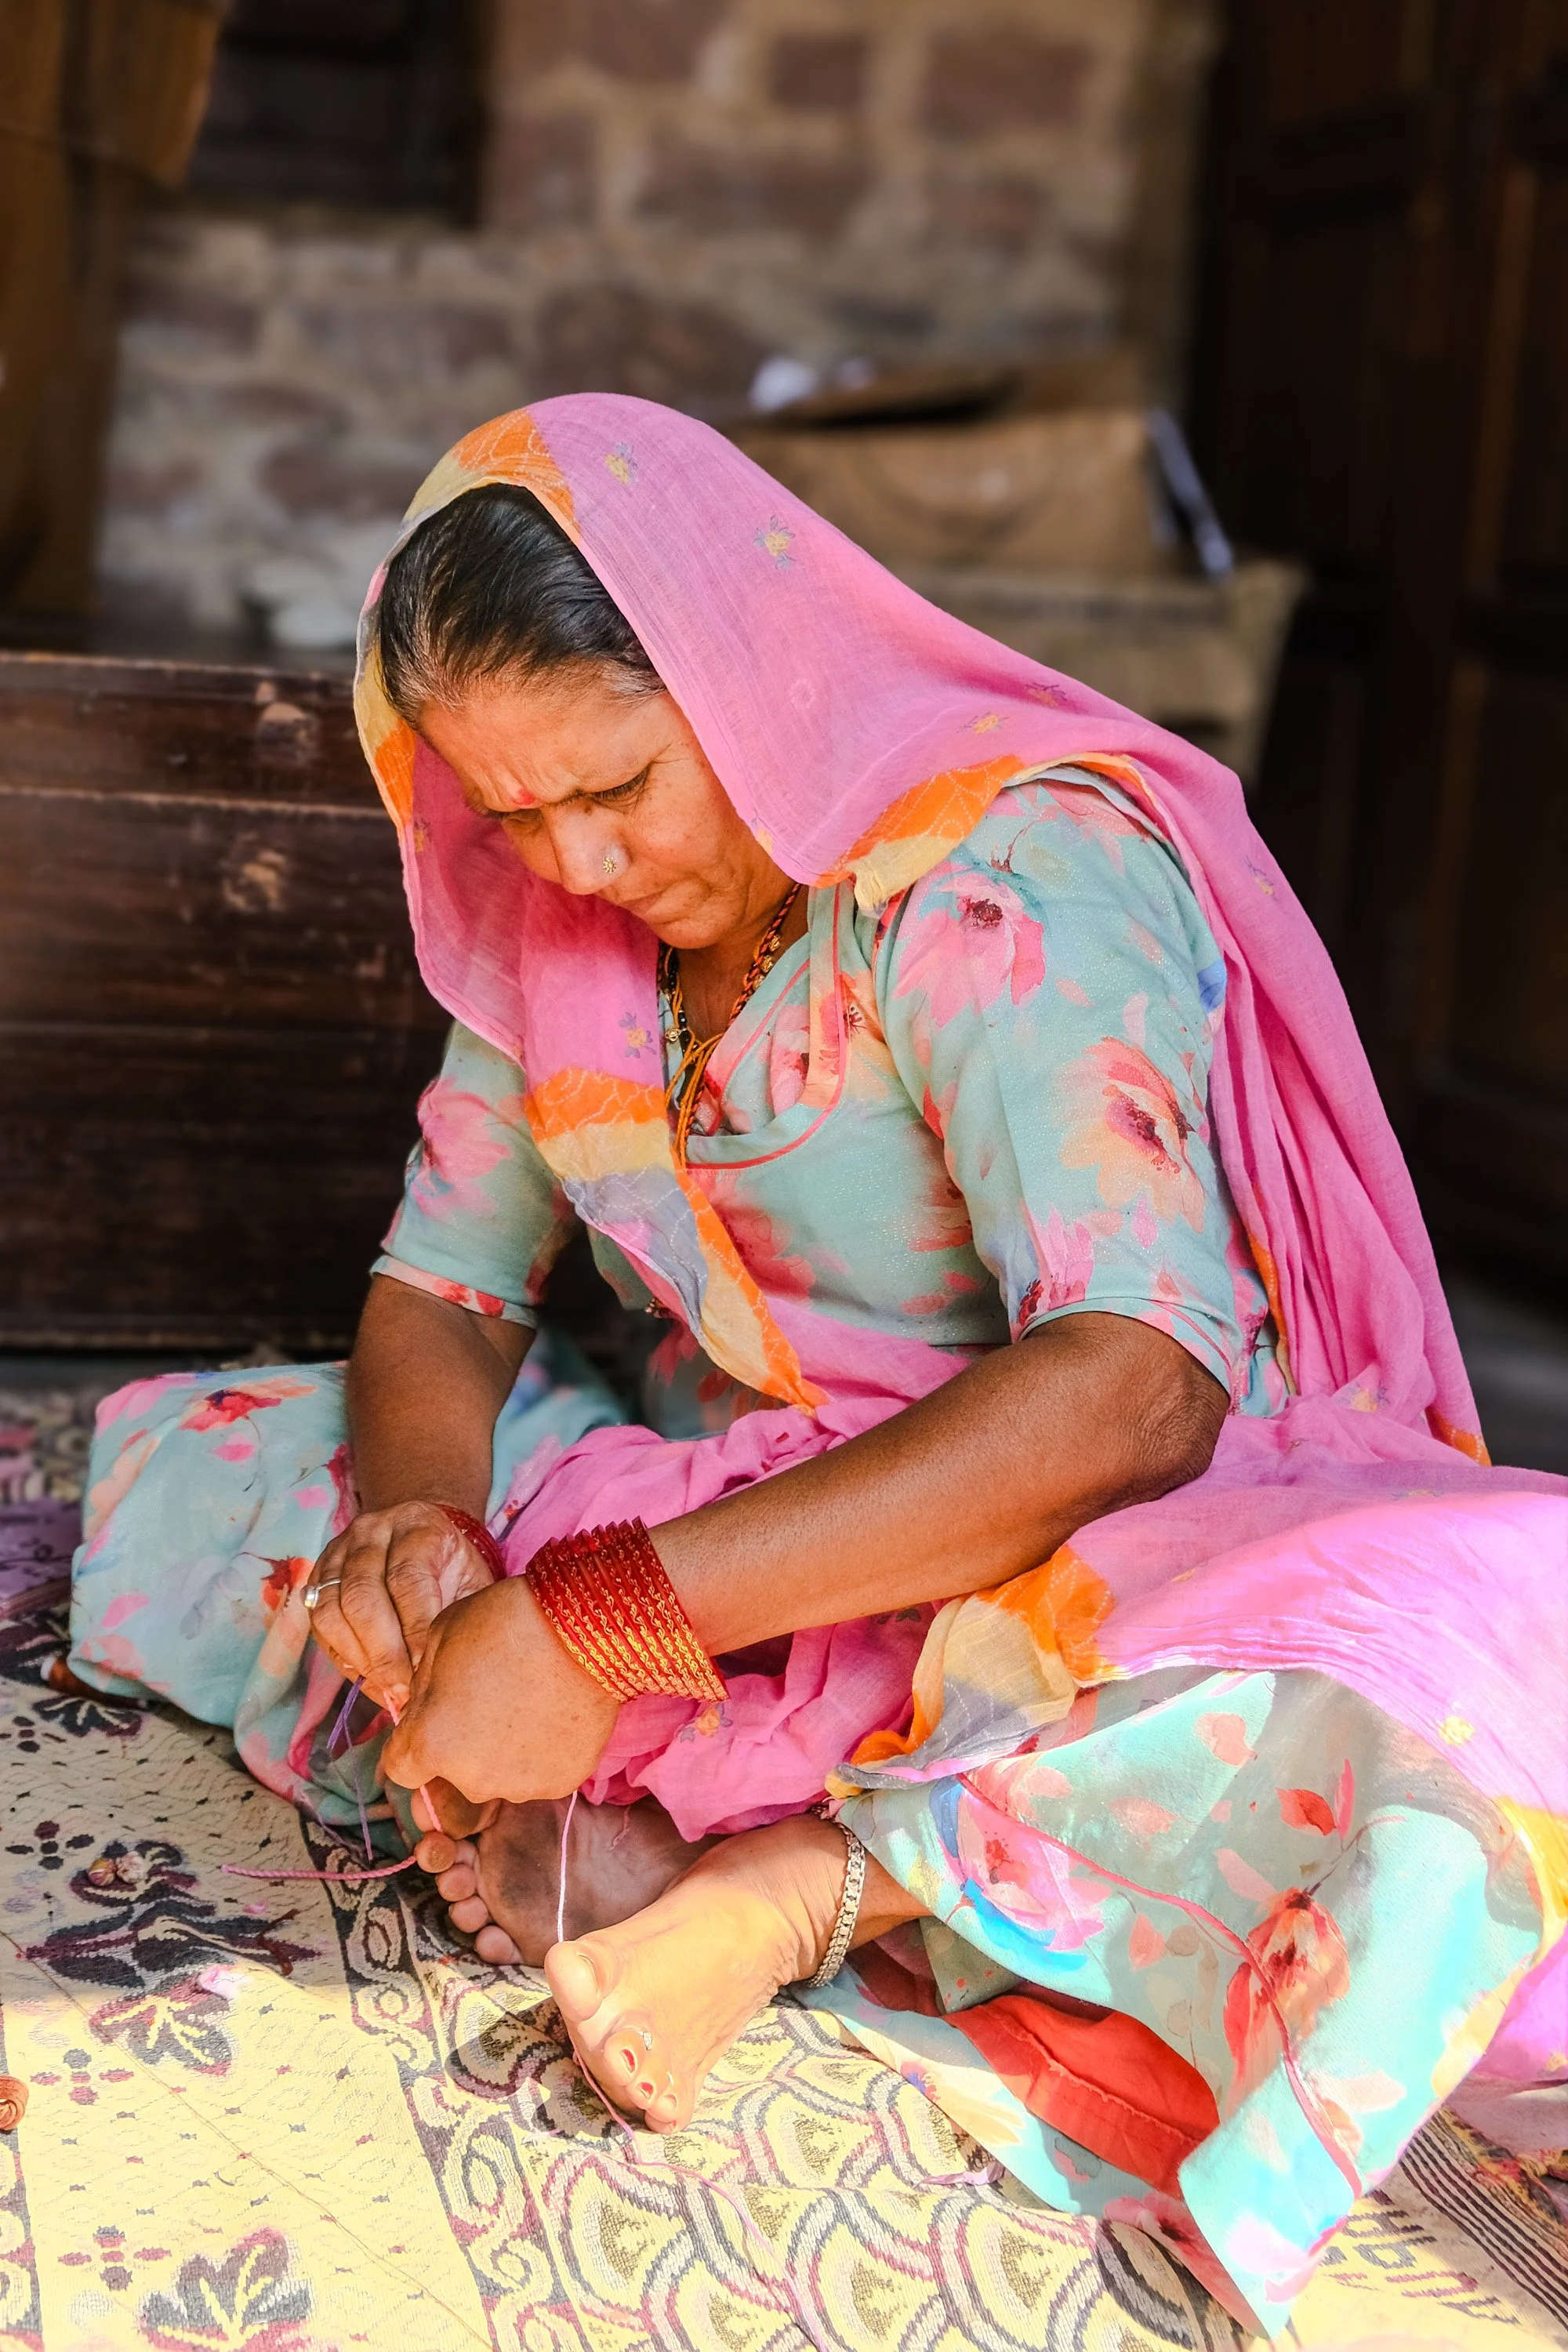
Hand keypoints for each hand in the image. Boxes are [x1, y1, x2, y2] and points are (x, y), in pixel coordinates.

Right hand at [305, 1501, 496, 1713]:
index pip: (407, 1579)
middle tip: (403, 1688)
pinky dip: (342, 1653)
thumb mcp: (473, 1586)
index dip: (414, 1630)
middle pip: (362, 1596)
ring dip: (359, 1657)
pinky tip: (368, 1671)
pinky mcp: (319, 1574)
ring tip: (387, 1685)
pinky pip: (319, 1620)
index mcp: (417, 1526)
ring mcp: (339, 1550)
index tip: (425, 1668)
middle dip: (383, 1652)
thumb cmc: (455, 1570)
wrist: (426, 1540)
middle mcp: (372, 1531)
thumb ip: (460, 1622)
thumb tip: (433, 1682)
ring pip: (332, 1610)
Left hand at [382, 1576, 619, 1805]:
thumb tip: (424, 1706)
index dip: (413, 1742)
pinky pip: (539, 1772)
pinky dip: (542, 1751)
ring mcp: (521, 1786)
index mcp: (431, 1744)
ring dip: (503, 1750)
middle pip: (454, 1771)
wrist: (584, 1630)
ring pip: (498, 1775)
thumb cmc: (505, 1623)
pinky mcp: (562, 1782)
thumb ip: (422, 1687)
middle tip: (488, 1699)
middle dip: (462, 1743)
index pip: (401, 1767)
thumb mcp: (438, 1638)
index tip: (431, 1720)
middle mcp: (471, 1779)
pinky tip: (553, 1712)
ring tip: (527, 1703)